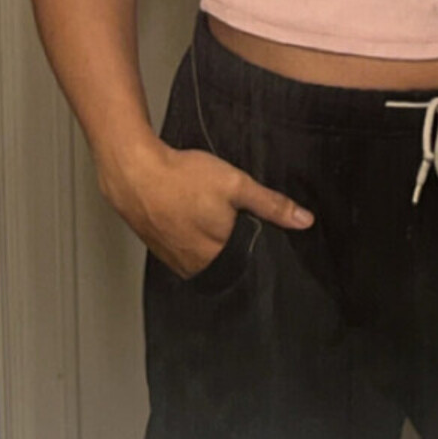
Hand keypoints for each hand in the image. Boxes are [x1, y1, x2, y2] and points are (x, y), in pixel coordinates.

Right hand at [105, 140, 313, 278]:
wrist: (134, 171)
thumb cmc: (182, 178)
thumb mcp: (236, 185)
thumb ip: (270, 205)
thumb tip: (303, 221)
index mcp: (216, 258)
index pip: (248, 267)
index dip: (257, 250)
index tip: (258, 234)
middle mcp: (194, 266)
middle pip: (226, 264)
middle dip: (234, 246)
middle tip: (232, 219)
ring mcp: (173, 259)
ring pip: (203, 257)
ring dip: (210, 242)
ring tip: (209, 215)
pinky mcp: (158, 248)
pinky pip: (183, 250)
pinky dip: (190, 237)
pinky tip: (190, 216)